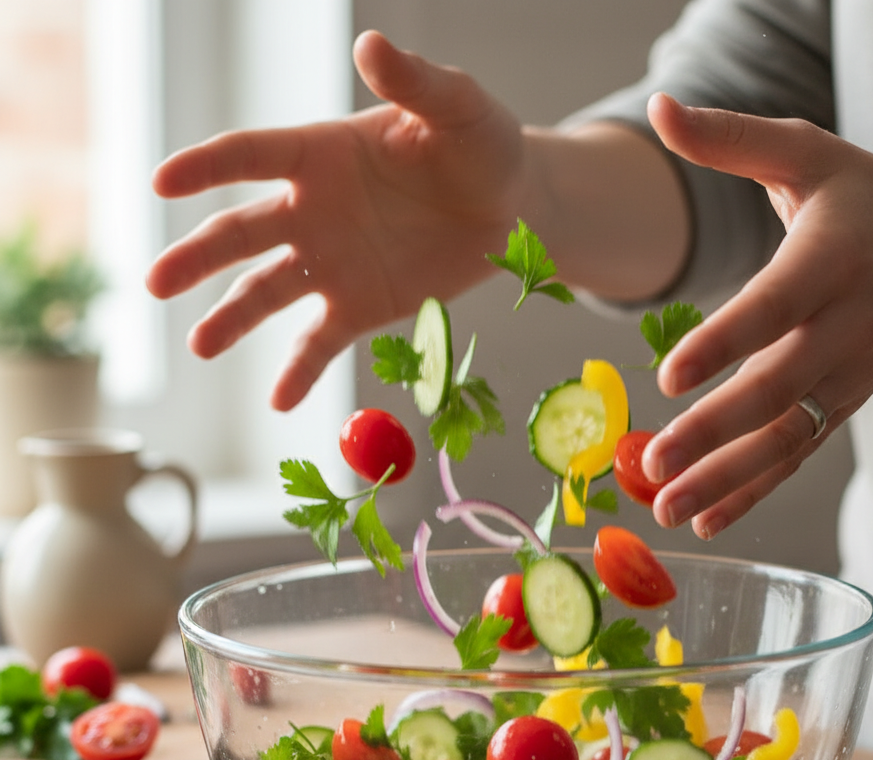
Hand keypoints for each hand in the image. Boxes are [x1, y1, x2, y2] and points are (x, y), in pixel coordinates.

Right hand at [146, 31, 525, 409]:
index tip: (163, 183)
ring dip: (230, 318)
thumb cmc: (482, 146)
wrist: (515, 208)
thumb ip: (413, 83)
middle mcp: (313, 210)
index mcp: (323, 153)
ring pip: (266, 292)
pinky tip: (279, 402)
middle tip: (157, 283)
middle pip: (241, 234)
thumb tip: (371, 46)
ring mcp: (333, 262)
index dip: (206, 168)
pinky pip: (319, 343)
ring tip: (199, 346)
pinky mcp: (361, 307)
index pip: (250, 157)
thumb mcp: (455, 106)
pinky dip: (299, 372)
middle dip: (198, 258)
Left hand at [641, 93, 872, 537]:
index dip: (724, 343)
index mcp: (829, 262)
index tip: (671, 377)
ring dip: (725, 480)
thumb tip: (658, 108)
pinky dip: (751, 492)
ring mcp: (844, 378)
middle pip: (776, 391)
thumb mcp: (806, 155)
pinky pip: (794, 457)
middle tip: (654, 464)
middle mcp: (841, 329)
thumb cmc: (866, 199)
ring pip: (783, 438)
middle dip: (714, 434)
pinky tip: (704, 519)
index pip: (772, 308)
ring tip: (667, 510)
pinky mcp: (840, 406)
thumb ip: (730, 139)